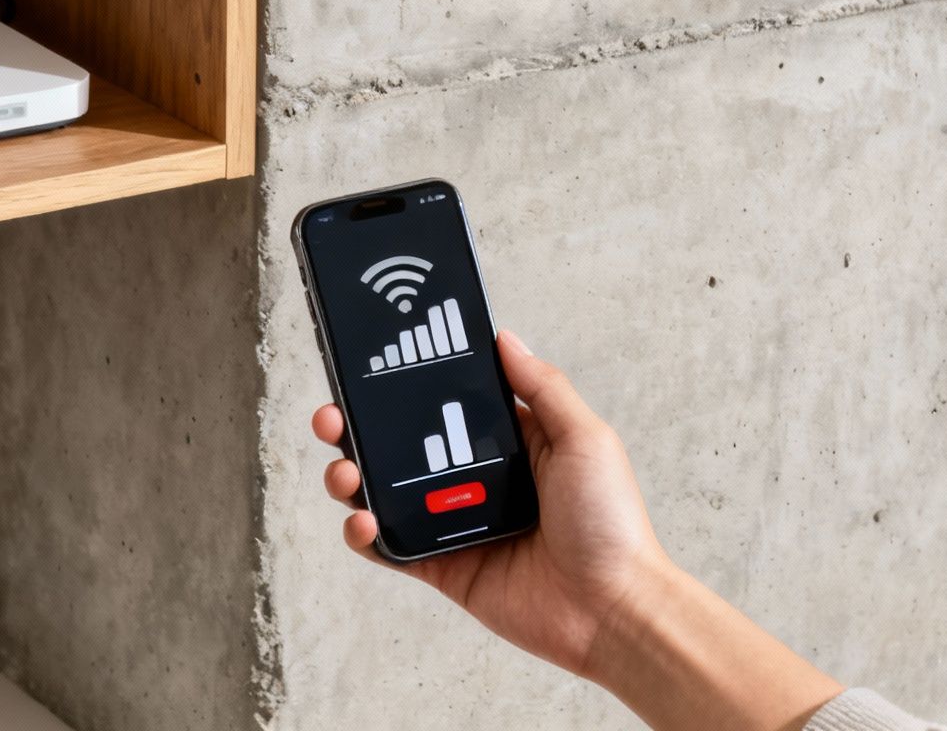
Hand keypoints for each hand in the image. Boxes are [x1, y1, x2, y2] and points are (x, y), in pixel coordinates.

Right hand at [311, 329, 665, 674]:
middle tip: (333, 416)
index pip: (446, 405)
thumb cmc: (611, 524)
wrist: (613, 609)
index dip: (409, 386)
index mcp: (510, 445)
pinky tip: (360, 519)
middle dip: (360, 428)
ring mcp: (456, 524)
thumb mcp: (585, 439)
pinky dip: (364, 534)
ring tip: (344, 471)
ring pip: (385, 493)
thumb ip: (543, 387)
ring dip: (352, 477)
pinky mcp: (444, 568)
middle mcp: (477, 480)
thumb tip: (505, 337)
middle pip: (402, 446)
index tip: (374, 365)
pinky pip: (391, 548)